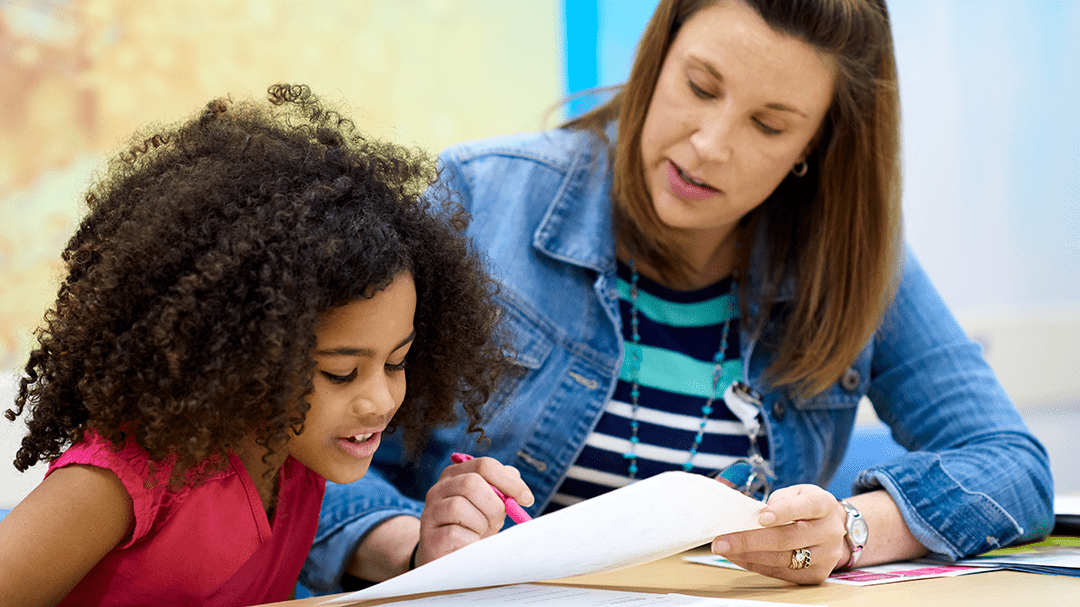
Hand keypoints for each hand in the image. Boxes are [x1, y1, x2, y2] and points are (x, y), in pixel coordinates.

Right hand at [415, 456, 533, 566]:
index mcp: (455, 475)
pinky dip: (471, 541)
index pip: (484, 465)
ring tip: (480, 532)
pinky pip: (455, 533)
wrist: (448, 558)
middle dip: (494, 505)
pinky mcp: (429, 538)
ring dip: (481, 524)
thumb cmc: (473, 527)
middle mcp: (438, 489)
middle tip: (499, 520)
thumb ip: (502, 488)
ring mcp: (430, 513)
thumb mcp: (489, 504)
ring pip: (459, 507)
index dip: (509, 481)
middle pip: (471, 483)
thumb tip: (516, 482)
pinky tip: (469, 544)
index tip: (526, 499)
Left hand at [711, 484, 848, 583]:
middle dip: (750, 540)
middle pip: (787, 538)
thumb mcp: (798, 493)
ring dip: (749, 555)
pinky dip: (757, 565)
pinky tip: (740, 557)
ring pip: (783, 559)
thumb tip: (756, 515)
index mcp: (824, 505)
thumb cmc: (808, 508)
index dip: (782, 512)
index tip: (761, 517)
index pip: (805, 507)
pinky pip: (782, 572)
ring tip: (725, 549)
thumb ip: (780, 500)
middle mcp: (829, 532)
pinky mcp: (816, 574)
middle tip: (722, 540)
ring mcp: (825, 556)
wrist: (834, 528)